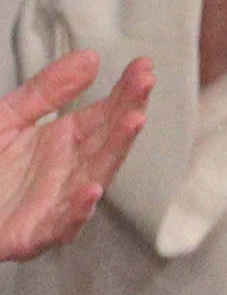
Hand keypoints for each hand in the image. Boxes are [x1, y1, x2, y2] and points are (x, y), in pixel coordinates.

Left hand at [0, 51, 149, 260]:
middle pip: (105, 144)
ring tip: (132, 121)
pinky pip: (59, 227)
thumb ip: (47, 91)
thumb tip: (91, 58)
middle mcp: (68, 174)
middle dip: (127, 113)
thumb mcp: (6, 117)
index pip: (104, 116)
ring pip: (92, 180)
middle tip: (145, 84)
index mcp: (63, 144)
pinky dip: (77, 212)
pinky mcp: (30, 236)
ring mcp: (54, 206)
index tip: (144, 66)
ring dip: (114, 153)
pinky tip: (91, 191)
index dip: (126, 93)